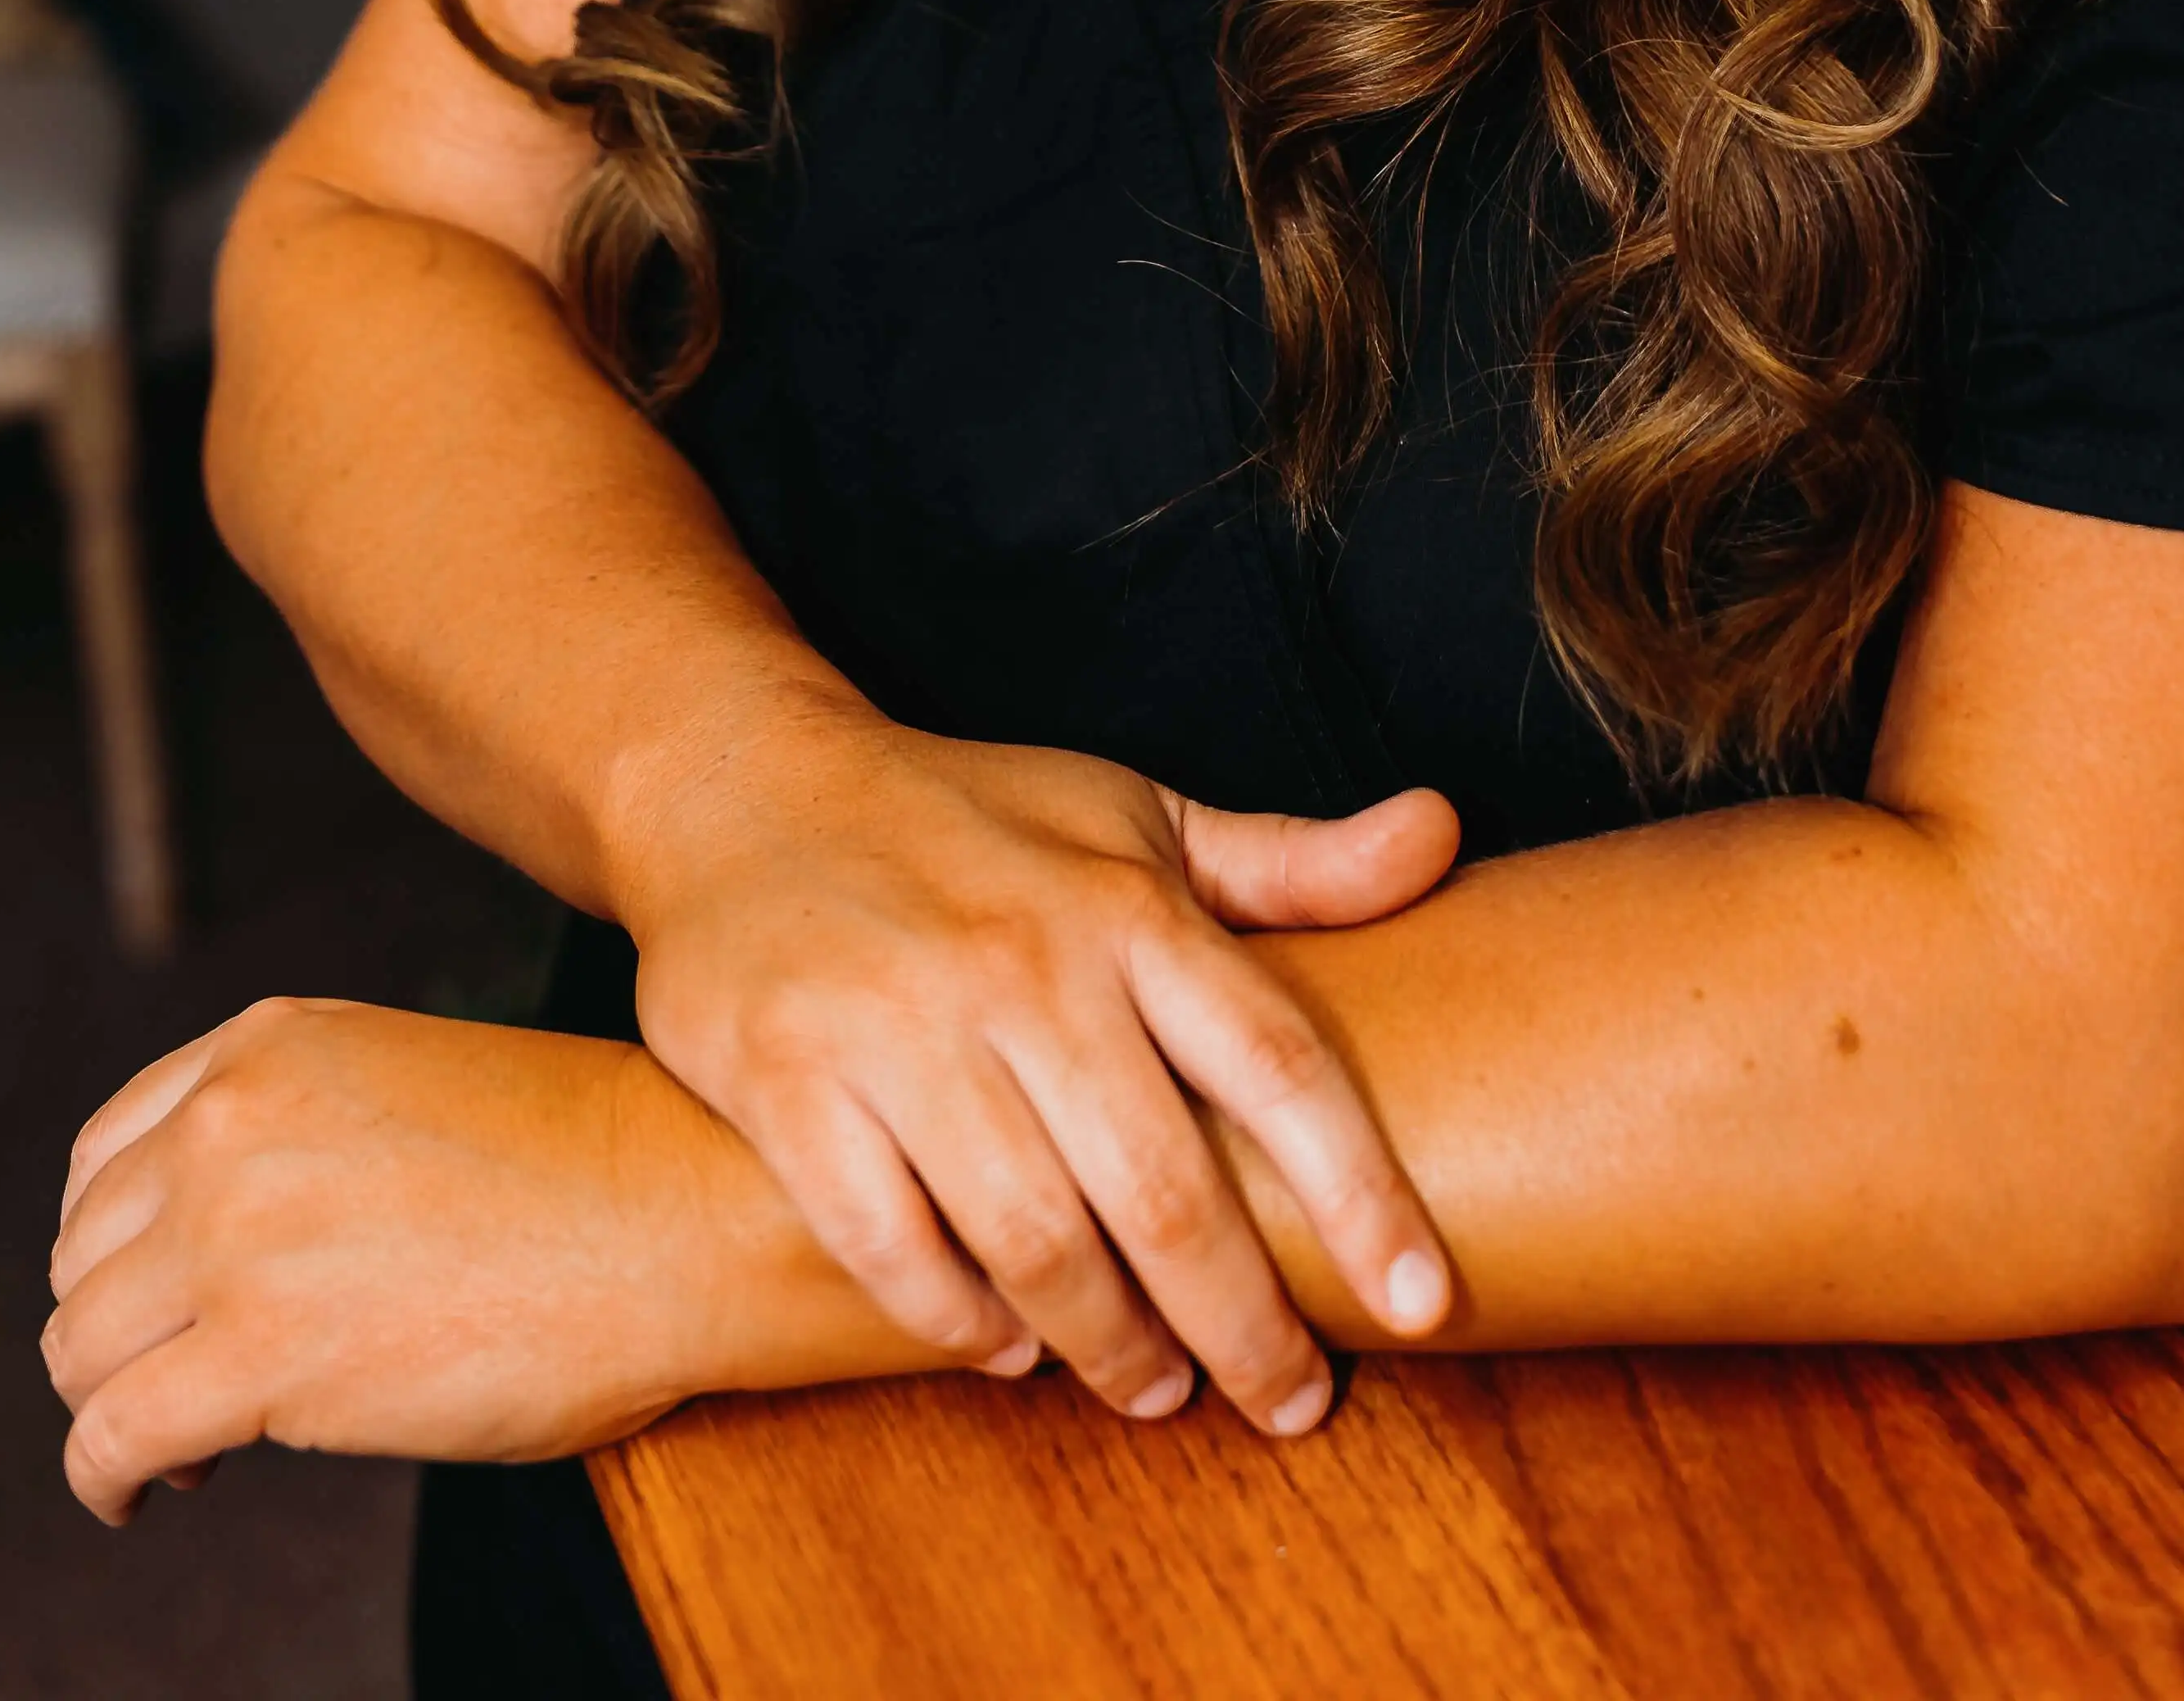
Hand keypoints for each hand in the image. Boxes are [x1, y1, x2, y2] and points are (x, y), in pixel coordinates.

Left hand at [44, 998, 827, 1524]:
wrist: (679, 1213)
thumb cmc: (580, 1168)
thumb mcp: (406, 1086)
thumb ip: (296, 1132)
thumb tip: (213, 1249)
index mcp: (270, 1046)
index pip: (108, 1156)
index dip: (120, 1246)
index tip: (159, 1299)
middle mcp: (232, 1121)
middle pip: (85, 1259)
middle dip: (123, 1330)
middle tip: (186, 1378)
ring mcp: (239, 1232)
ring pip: (80, 1350)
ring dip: (117, 1404)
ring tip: (185, 1442)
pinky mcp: (260, 1350)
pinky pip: (109, 1438)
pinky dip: (107, 1481)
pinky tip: (151, 1493)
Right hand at [621, 717, 1460, 1434]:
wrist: (740, 784)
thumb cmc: (971, 822)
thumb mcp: (1136, 819)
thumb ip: (1289, 861)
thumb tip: (1443, 834)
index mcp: (1126, 905)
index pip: (1278, 1064)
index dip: (1364, 1192)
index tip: (1422, 1304)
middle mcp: (1024, 964)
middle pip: (1167, 1191)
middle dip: (1242, 1325)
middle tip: (1285, 1399)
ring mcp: (900, 1026)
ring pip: (1039, 1242)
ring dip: (1111, 1347)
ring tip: (1153, 1389)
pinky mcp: (789, 1083)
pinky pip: (893, 1249)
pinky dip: (962, 1322)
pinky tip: (1009, 1348)